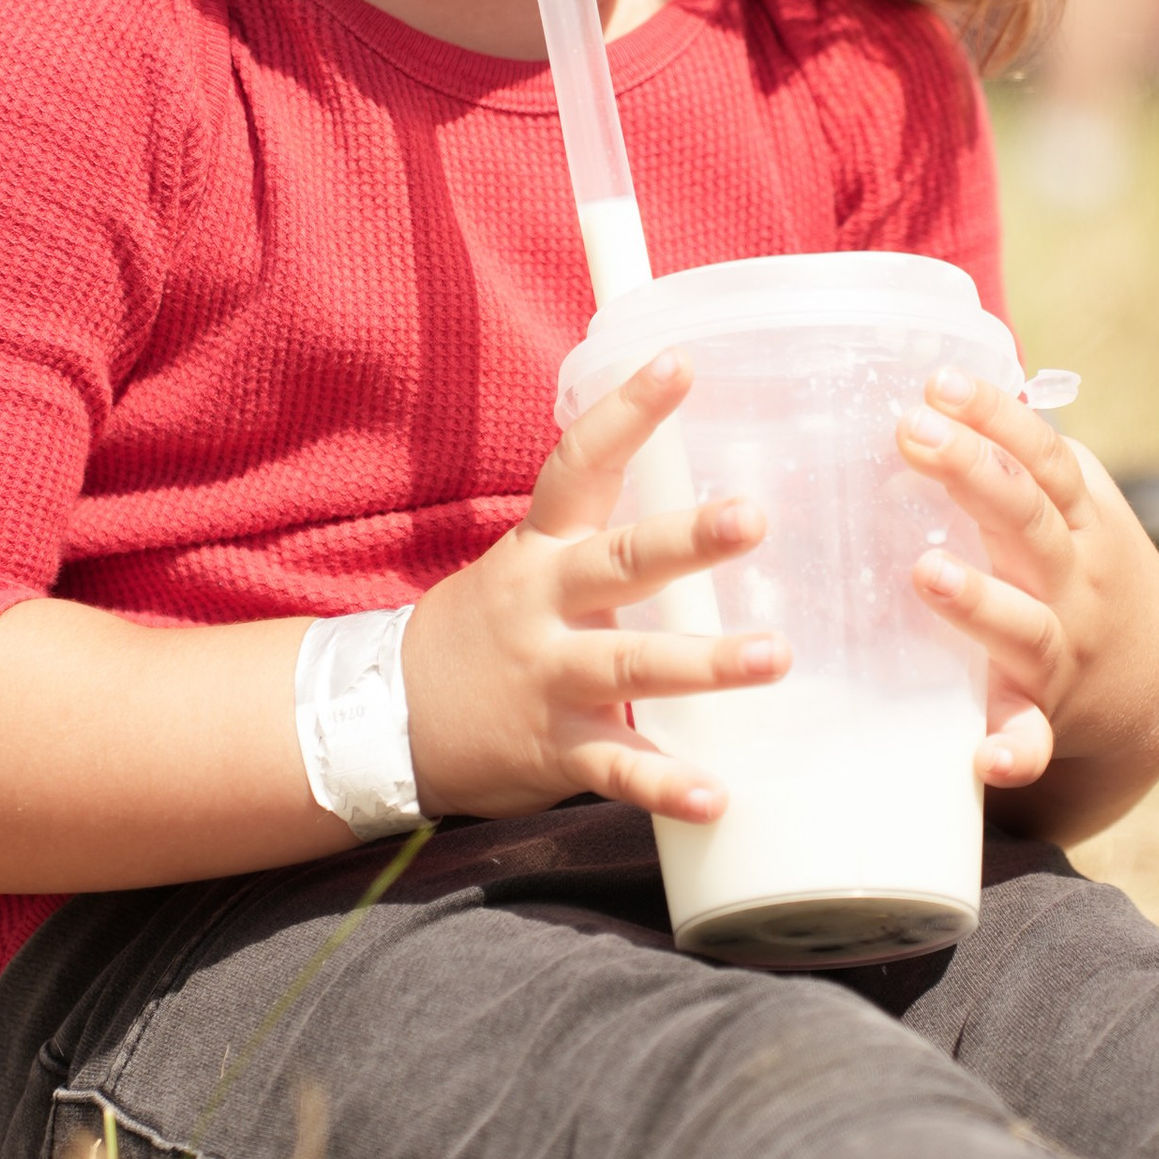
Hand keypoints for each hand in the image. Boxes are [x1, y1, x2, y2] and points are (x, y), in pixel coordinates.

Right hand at [401, 351, 786, 823]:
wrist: (385, 720)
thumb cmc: (487, 632)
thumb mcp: (526, 565)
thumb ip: (603, 538)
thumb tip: (702, 493)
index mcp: (542, 548)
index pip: (582, 463)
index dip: (629, 412)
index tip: (681, 362)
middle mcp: (547, 605)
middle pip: (621, 562)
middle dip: (687, 538)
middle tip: (752, 517)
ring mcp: (549, 678)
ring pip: (631, 665)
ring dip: (703, 662)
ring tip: (773, 656)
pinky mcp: (554, 749)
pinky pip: (616, 769)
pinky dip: (665, 786)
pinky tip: (715, 796)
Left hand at [896, 371, 1158, 834]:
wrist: (1157, 684)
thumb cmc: (1085, 568)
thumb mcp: (1072, 505)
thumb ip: (1017, 456)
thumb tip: (946, 374)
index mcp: (1078, 520)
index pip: (1041, 456)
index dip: (995, 417)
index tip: (939, 382)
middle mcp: (1075, 580)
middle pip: (1027, 519)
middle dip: (972, 474)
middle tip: (912, 433)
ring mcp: (1062, 647)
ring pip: (1024, 623)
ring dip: (977, 601)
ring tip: (925, 573)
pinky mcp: (1041, 712)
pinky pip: (1029, 737)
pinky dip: (1013, 749)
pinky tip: (988, 758)